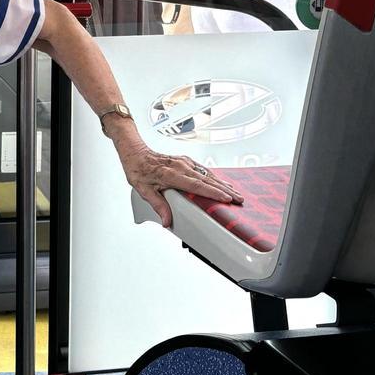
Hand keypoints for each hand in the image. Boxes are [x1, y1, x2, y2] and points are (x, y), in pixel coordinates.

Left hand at [112, 135, 243, 228]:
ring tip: (236, 193)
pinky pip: (203, 170)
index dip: (213, 193)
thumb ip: (158, 205)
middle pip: (207, 180)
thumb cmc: (138, 170)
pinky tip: (222, 183)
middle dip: (225, 190)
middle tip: (239, 199)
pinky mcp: (185, 160)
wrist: (135, 152)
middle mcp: (181, 166)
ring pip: (208, 174)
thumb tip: (167, 222)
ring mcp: (184, 162)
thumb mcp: (144, 190)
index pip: (197, 185)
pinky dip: (215, 177)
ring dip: (223, 184)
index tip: (227, 198)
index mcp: (172, 174)